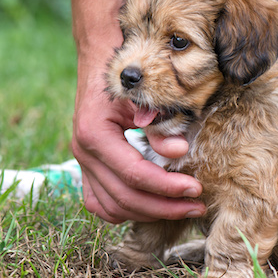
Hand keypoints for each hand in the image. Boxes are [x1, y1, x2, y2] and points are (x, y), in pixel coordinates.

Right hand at [71, 63, 204, 223]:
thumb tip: (180, 152)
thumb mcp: (145, 96)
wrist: (100, 63)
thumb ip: (160, 126)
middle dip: (164, 207)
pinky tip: (153, 205)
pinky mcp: (86, 168)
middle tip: (196, 206)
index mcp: (95, 134)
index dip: (167, 187)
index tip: (196, 189)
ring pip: (111, 207)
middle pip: (124, 198)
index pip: (134, 174)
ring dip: (147, 213)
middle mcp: (83, 153)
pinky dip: (126, 210)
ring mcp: (82, 163)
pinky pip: (101, 203)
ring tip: (180, 208)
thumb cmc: (127, 77)